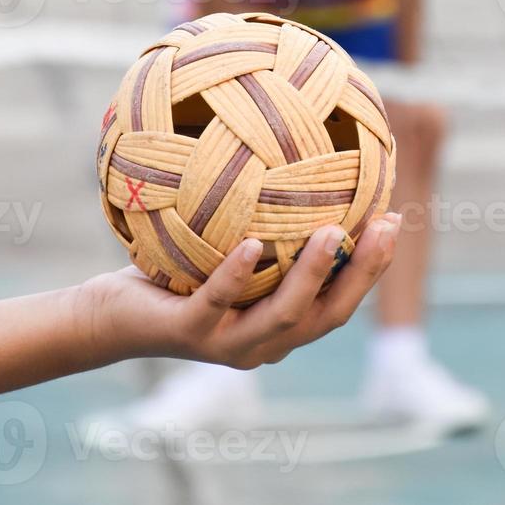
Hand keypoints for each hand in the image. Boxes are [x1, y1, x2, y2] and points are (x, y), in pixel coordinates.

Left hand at [83, 213, 400, 369]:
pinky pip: (219, 302)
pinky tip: (251, 243)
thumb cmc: (172, 277)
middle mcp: (263, 344)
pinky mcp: (190, 333)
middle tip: (384, 226)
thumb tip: (290, 160)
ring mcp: (228, 343)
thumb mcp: (222, 249)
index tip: (393, 220)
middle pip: (329, 314)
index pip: (340, 302)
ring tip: (334, 232)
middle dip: (363, 273)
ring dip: (314, 274)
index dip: (373, 267)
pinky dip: (238, 274)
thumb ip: (260, 225)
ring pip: (285, 315)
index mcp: (280, 326)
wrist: (111, 319)